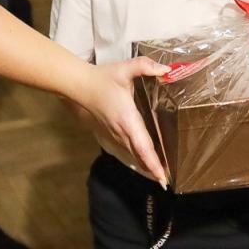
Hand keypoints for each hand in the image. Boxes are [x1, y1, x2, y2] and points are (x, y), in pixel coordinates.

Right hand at [74, 57, 169, 185]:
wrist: (80, 86)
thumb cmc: (103, 79)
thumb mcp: (124, 69)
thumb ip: (145, 66)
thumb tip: (166, 70)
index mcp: (128, 119)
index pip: (143, 146)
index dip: (153, 163)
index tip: (162, 178)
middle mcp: (122, 131)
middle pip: (140, 156)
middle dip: (153, 170)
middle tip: (168, 181)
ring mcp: (116, 134)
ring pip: (134, 154)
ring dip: (146, 165)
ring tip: (160, 175)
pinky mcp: (112, 133)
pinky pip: (128, 149)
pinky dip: (139, 157)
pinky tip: (146, 160)